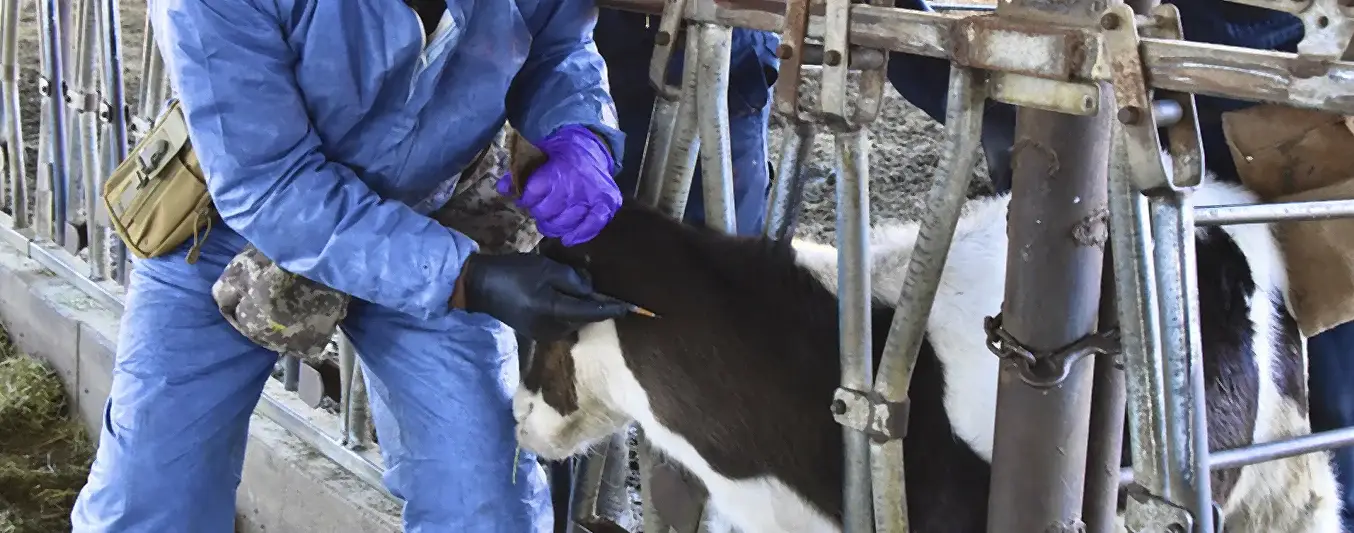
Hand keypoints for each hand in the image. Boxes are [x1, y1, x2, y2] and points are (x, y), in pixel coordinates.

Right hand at [452, 253, 630, 340]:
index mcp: (556, 311)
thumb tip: (591, 290)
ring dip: (579, 305)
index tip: (634, 308)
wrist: (481, 287)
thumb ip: (572, 279)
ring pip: (575, 320)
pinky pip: (563, 322)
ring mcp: (545, 334)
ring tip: (568, 284)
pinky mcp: (538, 333)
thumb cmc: (514, 273)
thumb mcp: (546, 268)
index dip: (614, 308)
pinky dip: (568, 310)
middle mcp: (554, 329)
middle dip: (592, 301)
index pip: (593, 312)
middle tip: (586, 280)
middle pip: (585, 317)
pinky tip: (559, 294)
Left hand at [497, 125, 620, 246]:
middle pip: (547, 213)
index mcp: (557, 172)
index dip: (526, 200)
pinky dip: (581, 234)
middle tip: (540, 209)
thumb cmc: (559, 154)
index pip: (533, 195)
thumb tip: (502, 189)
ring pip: (566, 223)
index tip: (525, 199)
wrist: (589, 147)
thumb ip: (519, 173)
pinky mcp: (607, 203)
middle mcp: (576, 186)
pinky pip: (593, 225)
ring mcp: (593, 196)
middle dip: (539, 213)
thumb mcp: (536, 156)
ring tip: (550, 222)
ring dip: (554, 226)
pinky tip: (568, 239)